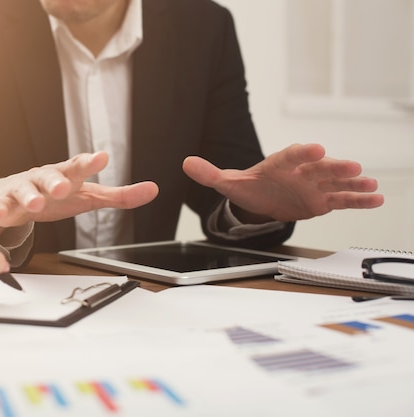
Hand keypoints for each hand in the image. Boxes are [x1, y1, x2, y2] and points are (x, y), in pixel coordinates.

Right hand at [0, 152, 158, 234]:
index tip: (101, 158)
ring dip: (30, 197)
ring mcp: (23, 189)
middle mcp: (44, 178)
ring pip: (25, 191)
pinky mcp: (5, 203)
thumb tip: (153, 190)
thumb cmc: (56, 194)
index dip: (89, 163)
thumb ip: (119, 196)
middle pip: (51, 177)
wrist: (13, 195)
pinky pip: (1, 207)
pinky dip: (0, 211)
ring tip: (36, 204)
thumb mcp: (89, 196)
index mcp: (67, 175)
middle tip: (63, 187)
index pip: (79, 167)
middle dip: (57, 182)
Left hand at [182, 143, 383, 222]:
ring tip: (371, 185)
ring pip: (335, 183)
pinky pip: (342, 199)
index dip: (303, 151)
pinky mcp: (322, 200)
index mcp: (279, 163)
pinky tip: (375, 198)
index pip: (291, 154)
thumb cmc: (249, 186)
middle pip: (319, 167)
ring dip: (353, 183)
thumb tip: (186, 163)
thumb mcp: (227, 182)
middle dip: (335, 167)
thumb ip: (210, 173)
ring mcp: (314, 185)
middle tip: (352, 166)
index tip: (316, 148)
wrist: (261, 199)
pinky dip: (358, 200)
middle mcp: (301, 171)